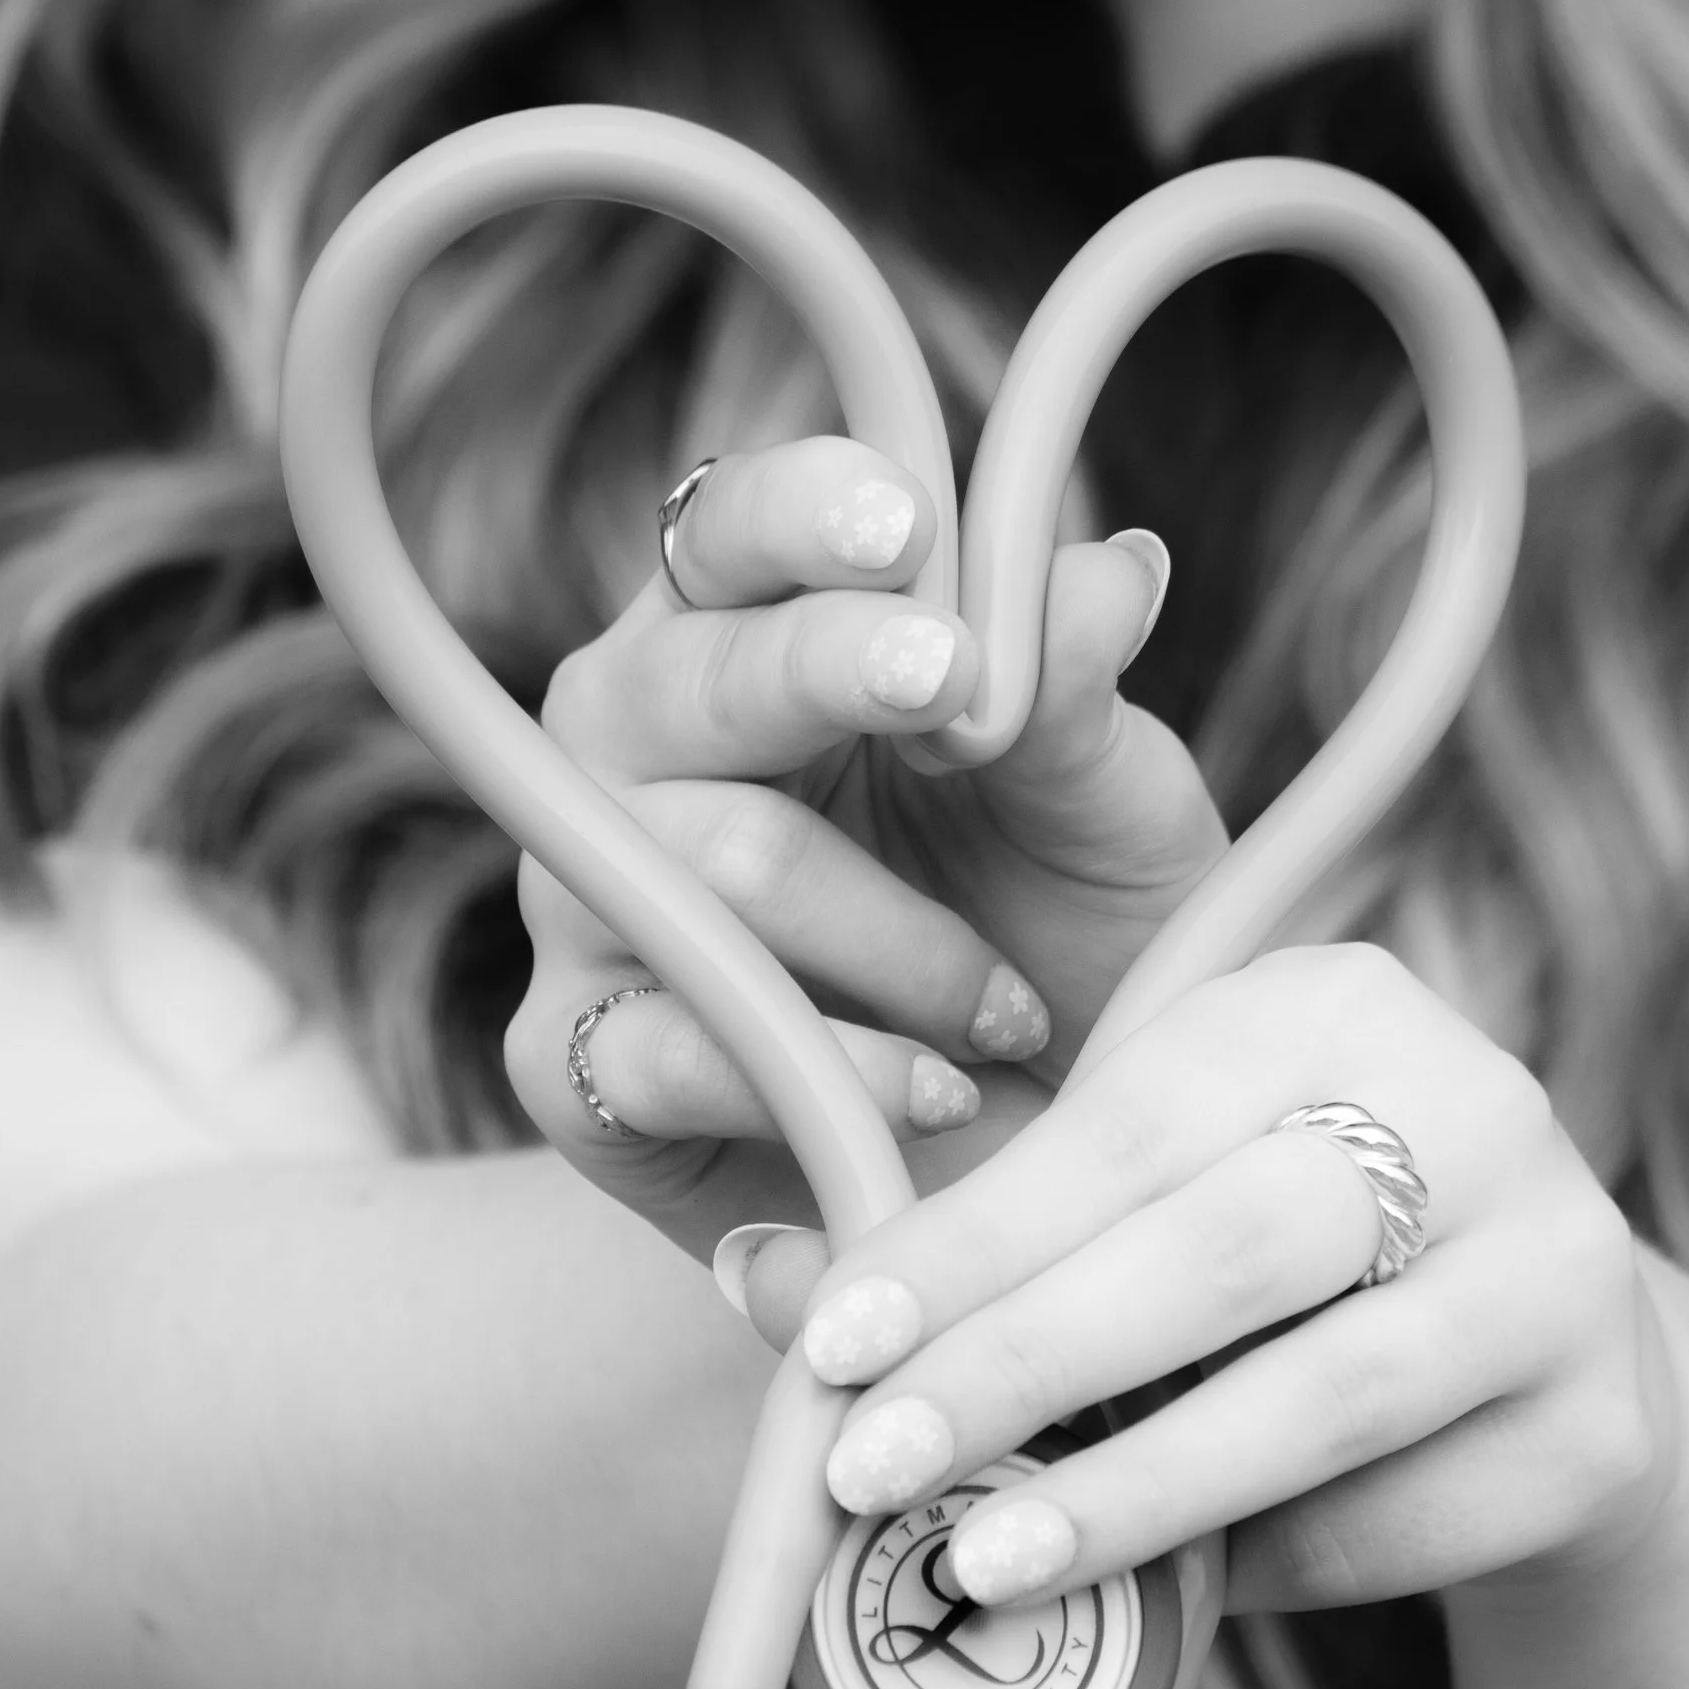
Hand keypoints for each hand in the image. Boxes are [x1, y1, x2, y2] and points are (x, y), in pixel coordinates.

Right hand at [503, 438, 1225, 1263]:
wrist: (1049, 1172)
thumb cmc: (1061, 944)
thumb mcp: (1103, 812)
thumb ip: (1075, 689)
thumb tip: (1114, 570)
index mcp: (743, 641)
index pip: (727, 534)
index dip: (799, 516)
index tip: (905, 526)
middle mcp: (633, 753)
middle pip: (681, 677)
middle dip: (826, 671)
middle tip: (954, 687)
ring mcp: (587, 904)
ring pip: (709, 867)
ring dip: (896, 940)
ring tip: (1010, 1007)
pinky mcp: (574, 1066)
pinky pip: (672, 1044)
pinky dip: (832, 1069)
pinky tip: (938, 1090)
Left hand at [769, 940, 1686, 1620]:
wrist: (1554, 1379)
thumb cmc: (1281, 1281)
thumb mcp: (1137, 1218)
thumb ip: (971, 1249)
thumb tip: (764, 1282)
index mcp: (1331, 1003)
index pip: (1123, 1123)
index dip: (969, 1241)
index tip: (829, 1343)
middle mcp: (1474, 1101)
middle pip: (1222, 1247)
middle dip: (1025, 1366)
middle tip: (874, 1469)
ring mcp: (1564, 1264)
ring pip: (1322, 1394)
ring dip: (1133, 1492)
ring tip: (986, 1563)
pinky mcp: (1603, 1427)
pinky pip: (1399, 1516)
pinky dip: (1265, 1565)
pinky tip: (1165, 1598)